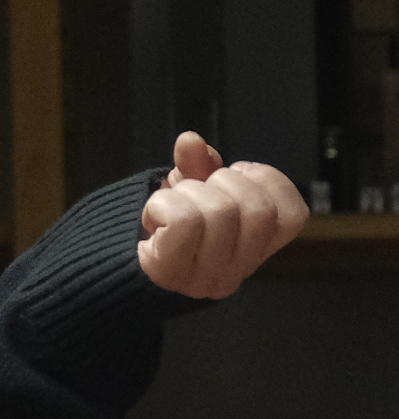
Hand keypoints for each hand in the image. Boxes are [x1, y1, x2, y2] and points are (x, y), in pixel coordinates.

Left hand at [137, 131, 309, 298]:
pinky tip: (154, 214)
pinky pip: (183, 220)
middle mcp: (239, 270)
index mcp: (257, 250)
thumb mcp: (193, 190)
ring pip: (220, 212)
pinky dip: (162, 203)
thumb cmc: (168, 224)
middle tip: (200, 188)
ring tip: (174, 202)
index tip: (236, 176)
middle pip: (259, 211)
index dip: (268, 181)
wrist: (125, 259)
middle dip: (225, 181)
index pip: (294, 215)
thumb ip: (198, 165)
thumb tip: (190, 141)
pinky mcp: (171, 272)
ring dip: (189, 192)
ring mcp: (207, 277)